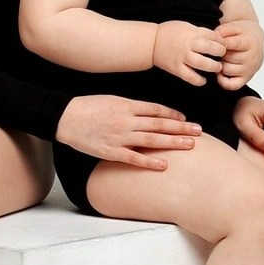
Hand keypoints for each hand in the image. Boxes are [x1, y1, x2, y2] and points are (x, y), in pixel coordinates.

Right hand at [55, 94, 201, 170]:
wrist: (65, 117)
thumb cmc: (87, 107)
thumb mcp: (111, 99)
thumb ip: (130, 107)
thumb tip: (149, 113)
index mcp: (126, 105)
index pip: (156, 110)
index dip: (172, 115)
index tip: (185, 119)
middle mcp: (126, 120)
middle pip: (159, 125)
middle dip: (181, 128)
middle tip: (198, 131)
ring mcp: (120, 136)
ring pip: (152, 140)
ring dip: (172, 142)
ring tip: (189, 145)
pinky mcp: (111, 151)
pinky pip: (134, 158)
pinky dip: (150, 162)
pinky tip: (164, 165)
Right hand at [152, 19, 227, 86]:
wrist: (150, 43)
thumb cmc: (169, 33)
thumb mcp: (185, 26)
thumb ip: (199, 31)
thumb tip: (216, 37)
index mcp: (191, 33)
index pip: (212, 36)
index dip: (221, 40)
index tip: (223, 44)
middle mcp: (188, 45)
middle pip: (210, 48)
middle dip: (220, 51)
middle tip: (222, 54)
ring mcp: (182, 57)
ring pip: (202, 63)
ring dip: (213, 66)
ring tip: (217, 67)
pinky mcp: (176, 68)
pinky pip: (190, 77)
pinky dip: (199, 80)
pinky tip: (203, 80)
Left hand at [213, 19, 263, 87]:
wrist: (256, 44)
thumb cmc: (242, 36)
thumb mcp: (234, 28)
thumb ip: (223, 31)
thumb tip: (214, 39)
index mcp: (249, 43)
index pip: (232, 44)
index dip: (220, 43)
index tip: (216, 42)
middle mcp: (250, 58)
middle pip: (227, 57)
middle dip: (219, 54)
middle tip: (219, 51)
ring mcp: (248, 70)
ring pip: (226, 70)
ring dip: (220, 65)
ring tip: (221, 59)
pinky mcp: (245, 79)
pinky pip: (231, 85)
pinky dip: (222, 81)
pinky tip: (220, 72)